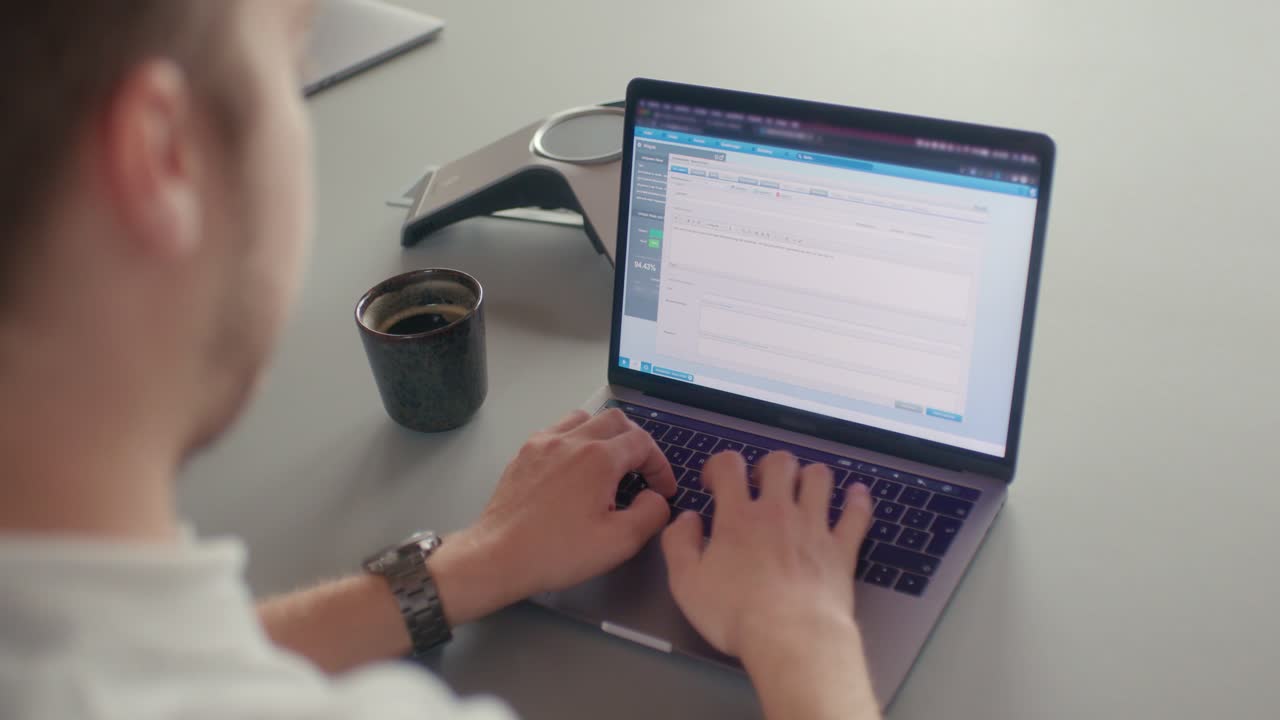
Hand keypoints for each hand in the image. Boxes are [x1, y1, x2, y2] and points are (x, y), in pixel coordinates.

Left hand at [429, 409, 676, 624]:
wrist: (499, 556)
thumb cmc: (557, 551)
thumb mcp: (620, 542)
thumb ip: (652, 513)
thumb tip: (655, 498)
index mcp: (599, 458)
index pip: (643, 443)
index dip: (660, 466)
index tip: (662, 490)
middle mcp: (571, 440)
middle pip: (616, 420)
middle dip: (637, 443)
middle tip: (641, 472)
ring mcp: (543, 443)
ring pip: (585, 418)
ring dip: (605, 435)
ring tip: (609, 464)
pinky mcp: (524, 454)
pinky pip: (557, 431)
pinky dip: (575, 440)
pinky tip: (574, 468)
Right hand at [660, 450, 872, 660]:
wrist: (792, 638)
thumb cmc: (736, 614)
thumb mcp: (686, 584)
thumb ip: (679, 544)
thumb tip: (686, 518)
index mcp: (739, 517)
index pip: (729, 466)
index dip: (720, 465)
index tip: (715, 483)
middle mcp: (778, 512)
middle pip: (780, 463)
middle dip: (769, 466)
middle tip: (761, 485)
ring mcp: (815, 527)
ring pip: (819, 478)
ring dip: (810, 476)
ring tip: (802, 490)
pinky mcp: (842, 548)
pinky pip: (856, 513)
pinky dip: (857, 500)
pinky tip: (855, 494)